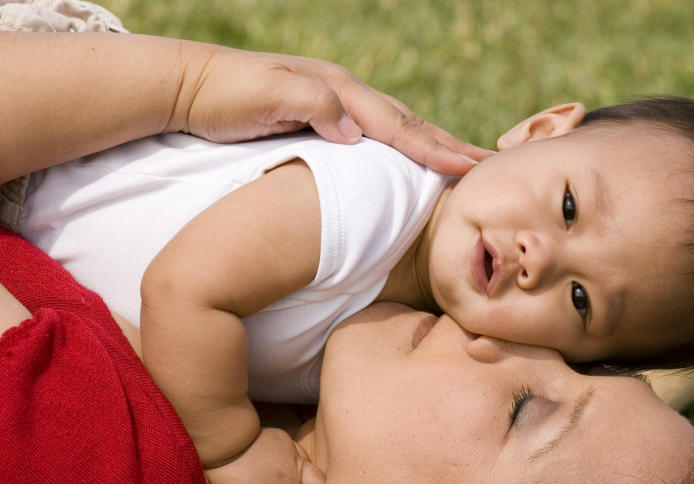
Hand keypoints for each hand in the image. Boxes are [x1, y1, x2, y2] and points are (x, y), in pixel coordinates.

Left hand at [175, 44, 492, 174]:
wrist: (188, 85)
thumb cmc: (223, 96)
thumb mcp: (264, 97)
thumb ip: (314, 107)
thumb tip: (357, 135)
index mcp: (336, 92)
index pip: (396, 125)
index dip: (433, 149)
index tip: (468, 168)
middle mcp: (342, 93)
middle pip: (407, 122)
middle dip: (448, 144)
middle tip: (486, 164)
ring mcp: (335, 102)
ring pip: (396, 125)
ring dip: (432, 142)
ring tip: (463, 158)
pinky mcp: (323, 116)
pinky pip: (377, 133)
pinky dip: (404, 144)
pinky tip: (412, 155)